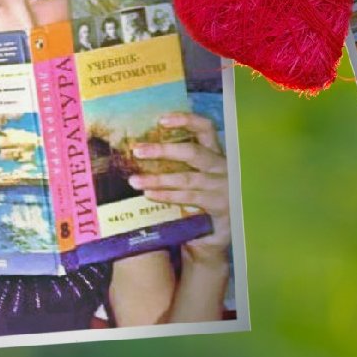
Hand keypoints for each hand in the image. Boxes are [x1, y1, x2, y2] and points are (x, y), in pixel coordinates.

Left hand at [128, 113, 229, 265]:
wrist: (214, 237)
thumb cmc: (199, 202)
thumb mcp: (193, 178)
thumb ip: (178, 165)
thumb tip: (143, 150)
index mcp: (215, 154)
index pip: (206, 129)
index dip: (186, 120)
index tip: (161, 120)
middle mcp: (222, 167)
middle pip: (194, 152)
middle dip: (164, 150)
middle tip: (137, 151)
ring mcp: (222, 187)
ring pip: (187, 178)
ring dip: (158, 179)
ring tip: (134, 180)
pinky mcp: (220, 206)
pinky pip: (189, 198)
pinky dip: (168, 196)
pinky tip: (150, 195)